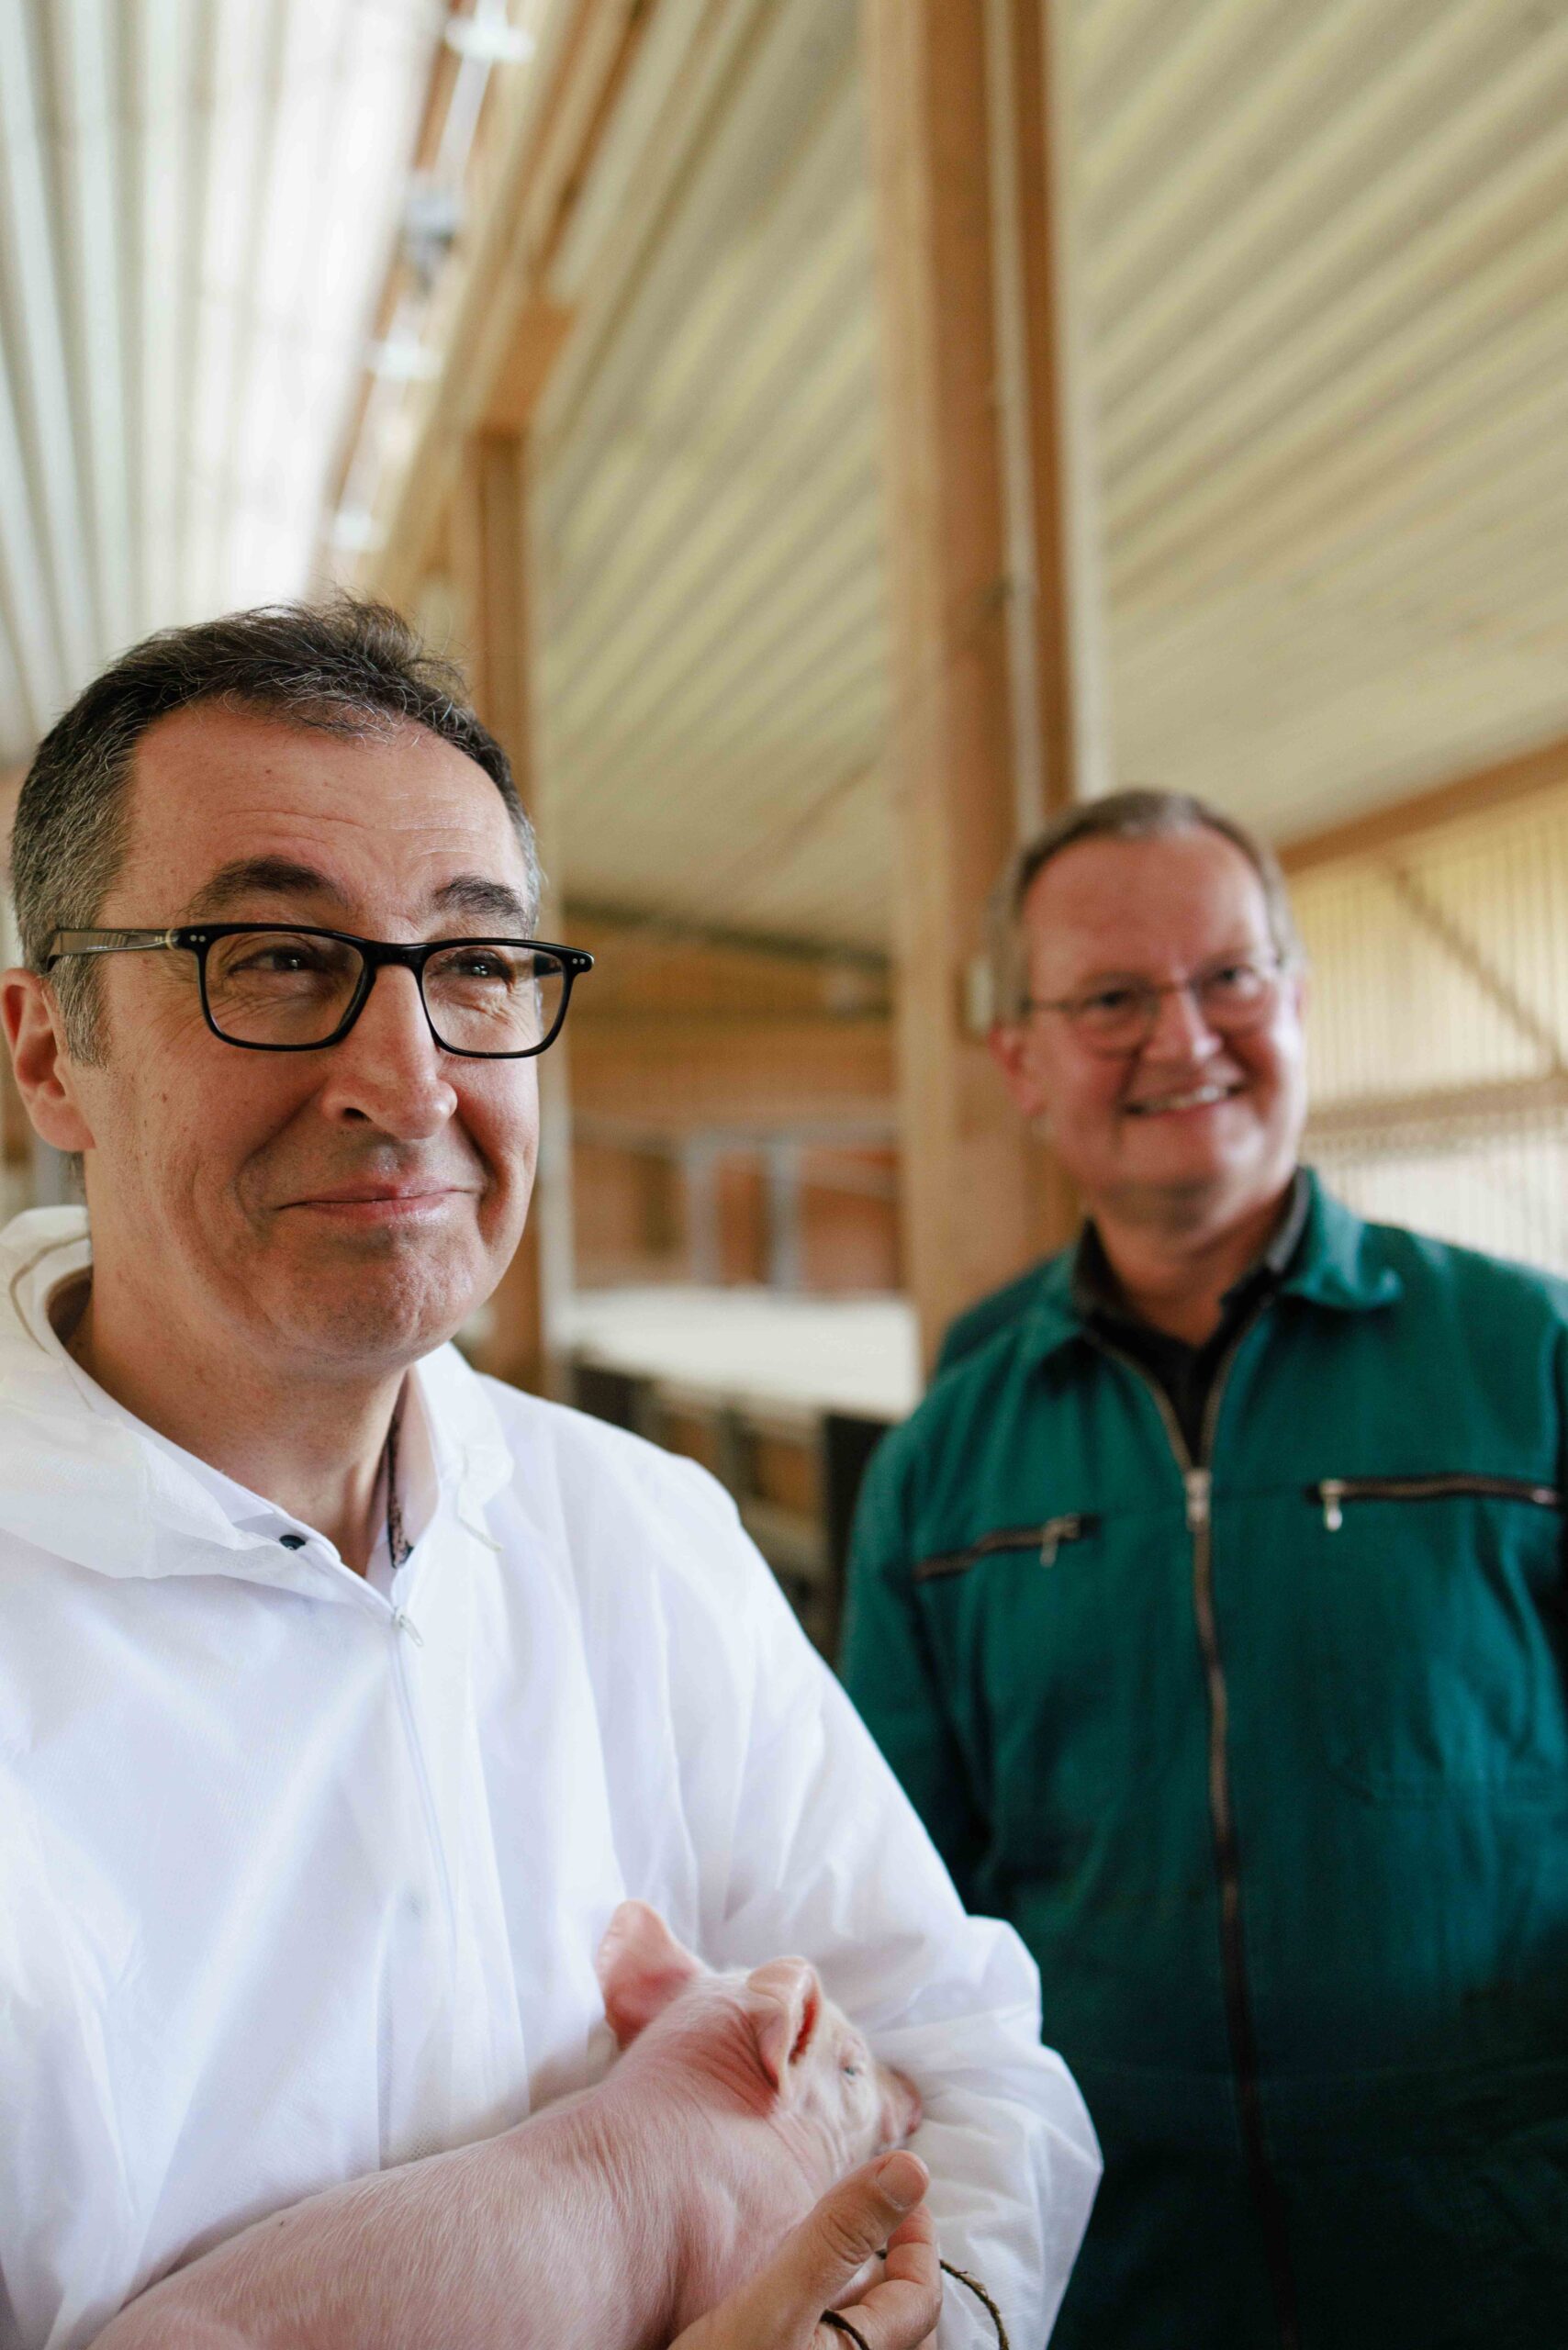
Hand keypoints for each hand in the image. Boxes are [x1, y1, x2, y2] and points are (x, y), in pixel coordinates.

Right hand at [669, 2151, 940, 2349]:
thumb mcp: (772, 2305)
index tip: (894, 2190)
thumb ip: (839, 2237)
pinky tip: (791, 2310)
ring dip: (856, 2298)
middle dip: (889, 2267)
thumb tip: (912, 2169)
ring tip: (824, 2259)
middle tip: (860, 2219)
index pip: (922, 2297)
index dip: (917, 2237)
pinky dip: (828, 2325)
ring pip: (862, 2342)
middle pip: (899, 2326)